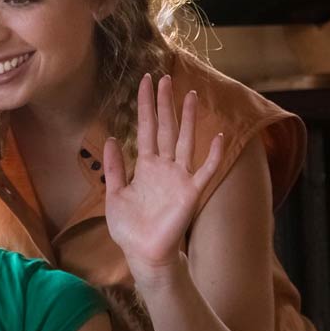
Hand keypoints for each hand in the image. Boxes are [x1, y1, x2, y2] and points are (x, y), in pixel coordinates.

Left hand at [103, 74, 223, 283]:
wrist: (144, 253)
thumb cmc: (130, 227)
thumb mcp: (114, 194)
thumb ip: (114, 168)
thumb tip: (111, 139)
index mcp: (145, 166)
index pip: (145, 129)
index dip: (144, 106)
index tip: (144, 82)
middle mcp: (164, 166)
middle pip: (165, 128)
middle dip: (164, 103)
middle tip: (164, 77)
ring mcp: (179, 177)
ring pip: (184, 141)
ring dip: (187, 119)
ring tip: (189, 95)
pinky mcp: (191, 192)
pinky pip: (205, 170)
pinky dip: (212, 155)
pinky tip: (217, 136)